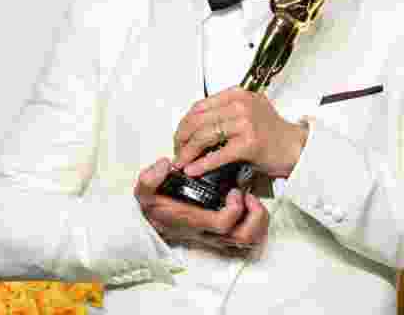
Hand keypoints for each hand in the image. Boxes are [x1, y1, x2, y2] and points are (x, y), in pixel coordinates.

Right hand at [134, 158, 267, 255]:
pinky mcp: (223, 236)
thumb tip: (165, 164)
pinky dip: (256, 222)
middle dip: (253, 216)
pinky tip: (249, 205)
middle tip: (248, 195)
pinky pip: (248, 238)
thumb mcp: (145, 191)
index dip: (234, 210)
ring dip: (258, 220)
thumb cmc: (155, 206)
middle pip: (243, 238)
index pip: (222, 224)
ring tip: (251, 200)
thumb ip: (150, 178)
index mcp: (194, 222)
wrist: (153, 222)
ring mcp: (218, 237)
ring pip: (249, 240)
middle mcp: (210, 233)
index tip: (233, 191)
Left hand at [172, 87, 307, 179]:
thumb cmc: (272, 133)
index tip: (179, 137)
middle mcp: (240, 105)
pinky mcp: (249, 143)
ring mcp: (245, 123)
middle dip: (181, 138)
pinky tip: (193, 170)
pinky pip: (217, 154)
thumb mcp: (247, 111)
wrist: (296, 147)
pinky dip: (201, 164)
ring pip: (204, 136)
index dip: (184, 124)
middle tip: (177, 151)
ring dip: (188, 152)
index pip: (199, 106)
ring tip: (181, 161)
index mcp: (237, 94)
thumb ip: (224, 112)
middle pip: (197, 120)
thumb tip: (194, 125)